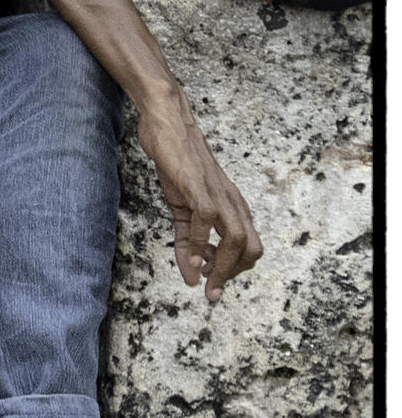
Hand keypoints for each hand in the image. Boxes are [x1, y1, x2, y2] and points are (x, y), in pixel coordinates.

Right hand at [136, 93, 262, 301]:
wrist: (168, 124)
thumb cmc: (177, 161)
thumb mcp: (181, 204)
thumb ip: (187, 237)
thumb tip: (190, 268)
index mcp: (232, 206)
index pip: (248, 247)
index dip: (234, 271)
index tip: (213, 286)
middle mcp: (232, 202)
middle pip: (249, 249)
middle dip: (231, 277)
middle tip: (211, 294)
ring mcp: (218, 195)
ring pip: (234, 240)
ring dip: (220, 269)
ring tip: (204, 285)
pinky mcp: (198, 188)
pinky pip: (206, 222)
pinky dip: (201, 245)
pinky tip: (190, 260)